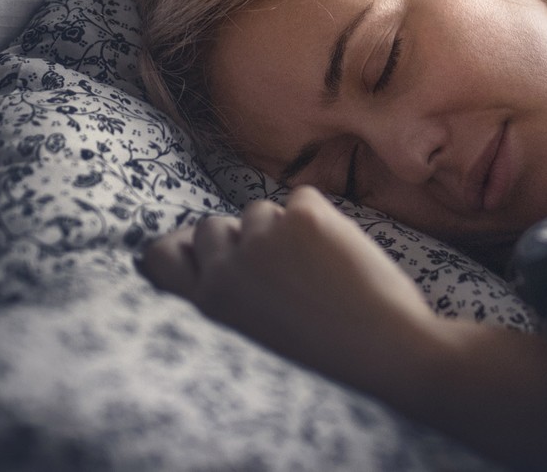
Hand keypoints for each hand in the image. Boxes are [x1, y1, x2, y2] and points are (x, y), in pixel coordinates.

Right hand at [138, 186, 439, 393]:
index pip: (161, 256)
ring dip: (283, 229)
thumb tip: (198, 237)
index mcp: (210, 303)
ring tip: (315, 272)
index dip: (182, 247)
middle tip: (284, 273)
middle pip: (212, 225)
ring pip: (259, 211)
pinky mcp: (303, 217)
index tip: (201, 251)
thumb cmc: (323, 342)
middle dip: (242, 238)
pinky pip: (301, 198)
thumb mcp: (253, 326)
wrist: (385, 349)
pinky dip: (320, 217)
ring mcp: (264, 240)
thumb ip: (224, 286)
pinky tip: (339, 255)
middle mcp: (226, 270)